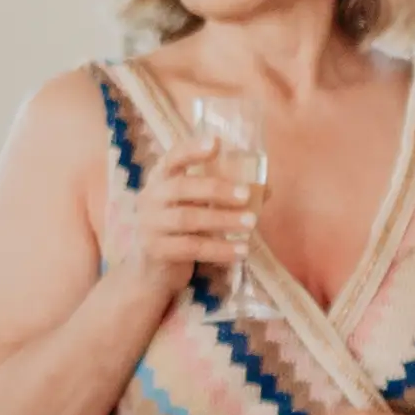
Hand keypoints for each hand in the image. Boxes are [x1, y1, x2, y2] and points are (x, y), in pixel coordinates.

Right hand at [103, 150, 262, 303]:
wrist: (151, 272)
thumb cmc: (179, 231)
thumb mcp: (195, 208)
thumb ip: (222, 196)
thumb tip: (265, 188)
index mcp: (159, 181)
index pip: (171, 158)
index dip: (191, 149)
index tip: (215, 142)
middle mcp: (149, 199)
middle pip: (181, 187)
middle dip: (216, 189)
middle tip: (246, 194)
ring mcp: (149, 225)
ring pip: (188, 218)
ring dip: (223, 220)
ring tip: (251, 223)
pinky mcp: (155, 251)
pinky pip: (191, 247)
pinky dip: (219, 249)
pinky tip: (241, 251)